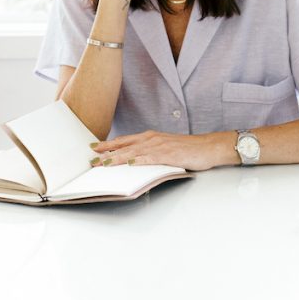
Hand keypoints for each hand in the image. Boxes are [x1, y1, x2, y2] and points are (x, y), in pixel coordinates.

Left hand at [90, 130, 221, 171]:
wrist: (208, 146)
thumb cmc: (188, 149)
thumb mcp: (165, 148)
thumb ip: (150, 153)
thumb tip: (134, 161)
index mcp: (150, 137)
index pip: (124, 141)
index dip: (108, 144)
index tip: (94, 148)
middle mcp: (152, 138)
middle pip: (124, 145)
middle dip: (106, 151)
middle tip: (91, 157)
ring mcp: (159, 146)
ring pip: (133, 151)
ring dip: (118, 157)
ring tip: (103, 162)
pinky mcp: (168, 154)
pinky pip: (151, 157)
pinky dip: (139, 160)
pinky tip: (130, 162)